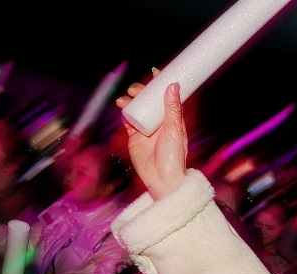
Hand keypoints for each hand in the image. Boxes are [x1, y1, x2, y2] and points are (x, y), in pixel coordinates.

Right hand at [116, 73, 188, 200]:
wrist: (161, 178)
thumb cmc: (173, 157)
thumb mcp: (174, 130)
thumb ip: (173, 109)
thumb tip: (173, 85)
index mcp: (173, 119)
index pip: (167, 97)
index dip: (161, 84)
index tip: (156, 72)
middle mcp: (160, 122)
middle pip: (149, 101)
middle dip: (141, 92)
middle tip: (136, 90)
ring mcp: (147, 128)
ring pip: (137, 108)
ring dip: (130, 101)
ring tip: (125, 99)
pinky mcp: (135, 136)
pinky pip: (128, 120)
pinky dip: (124, 113)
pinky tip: (122, 107)